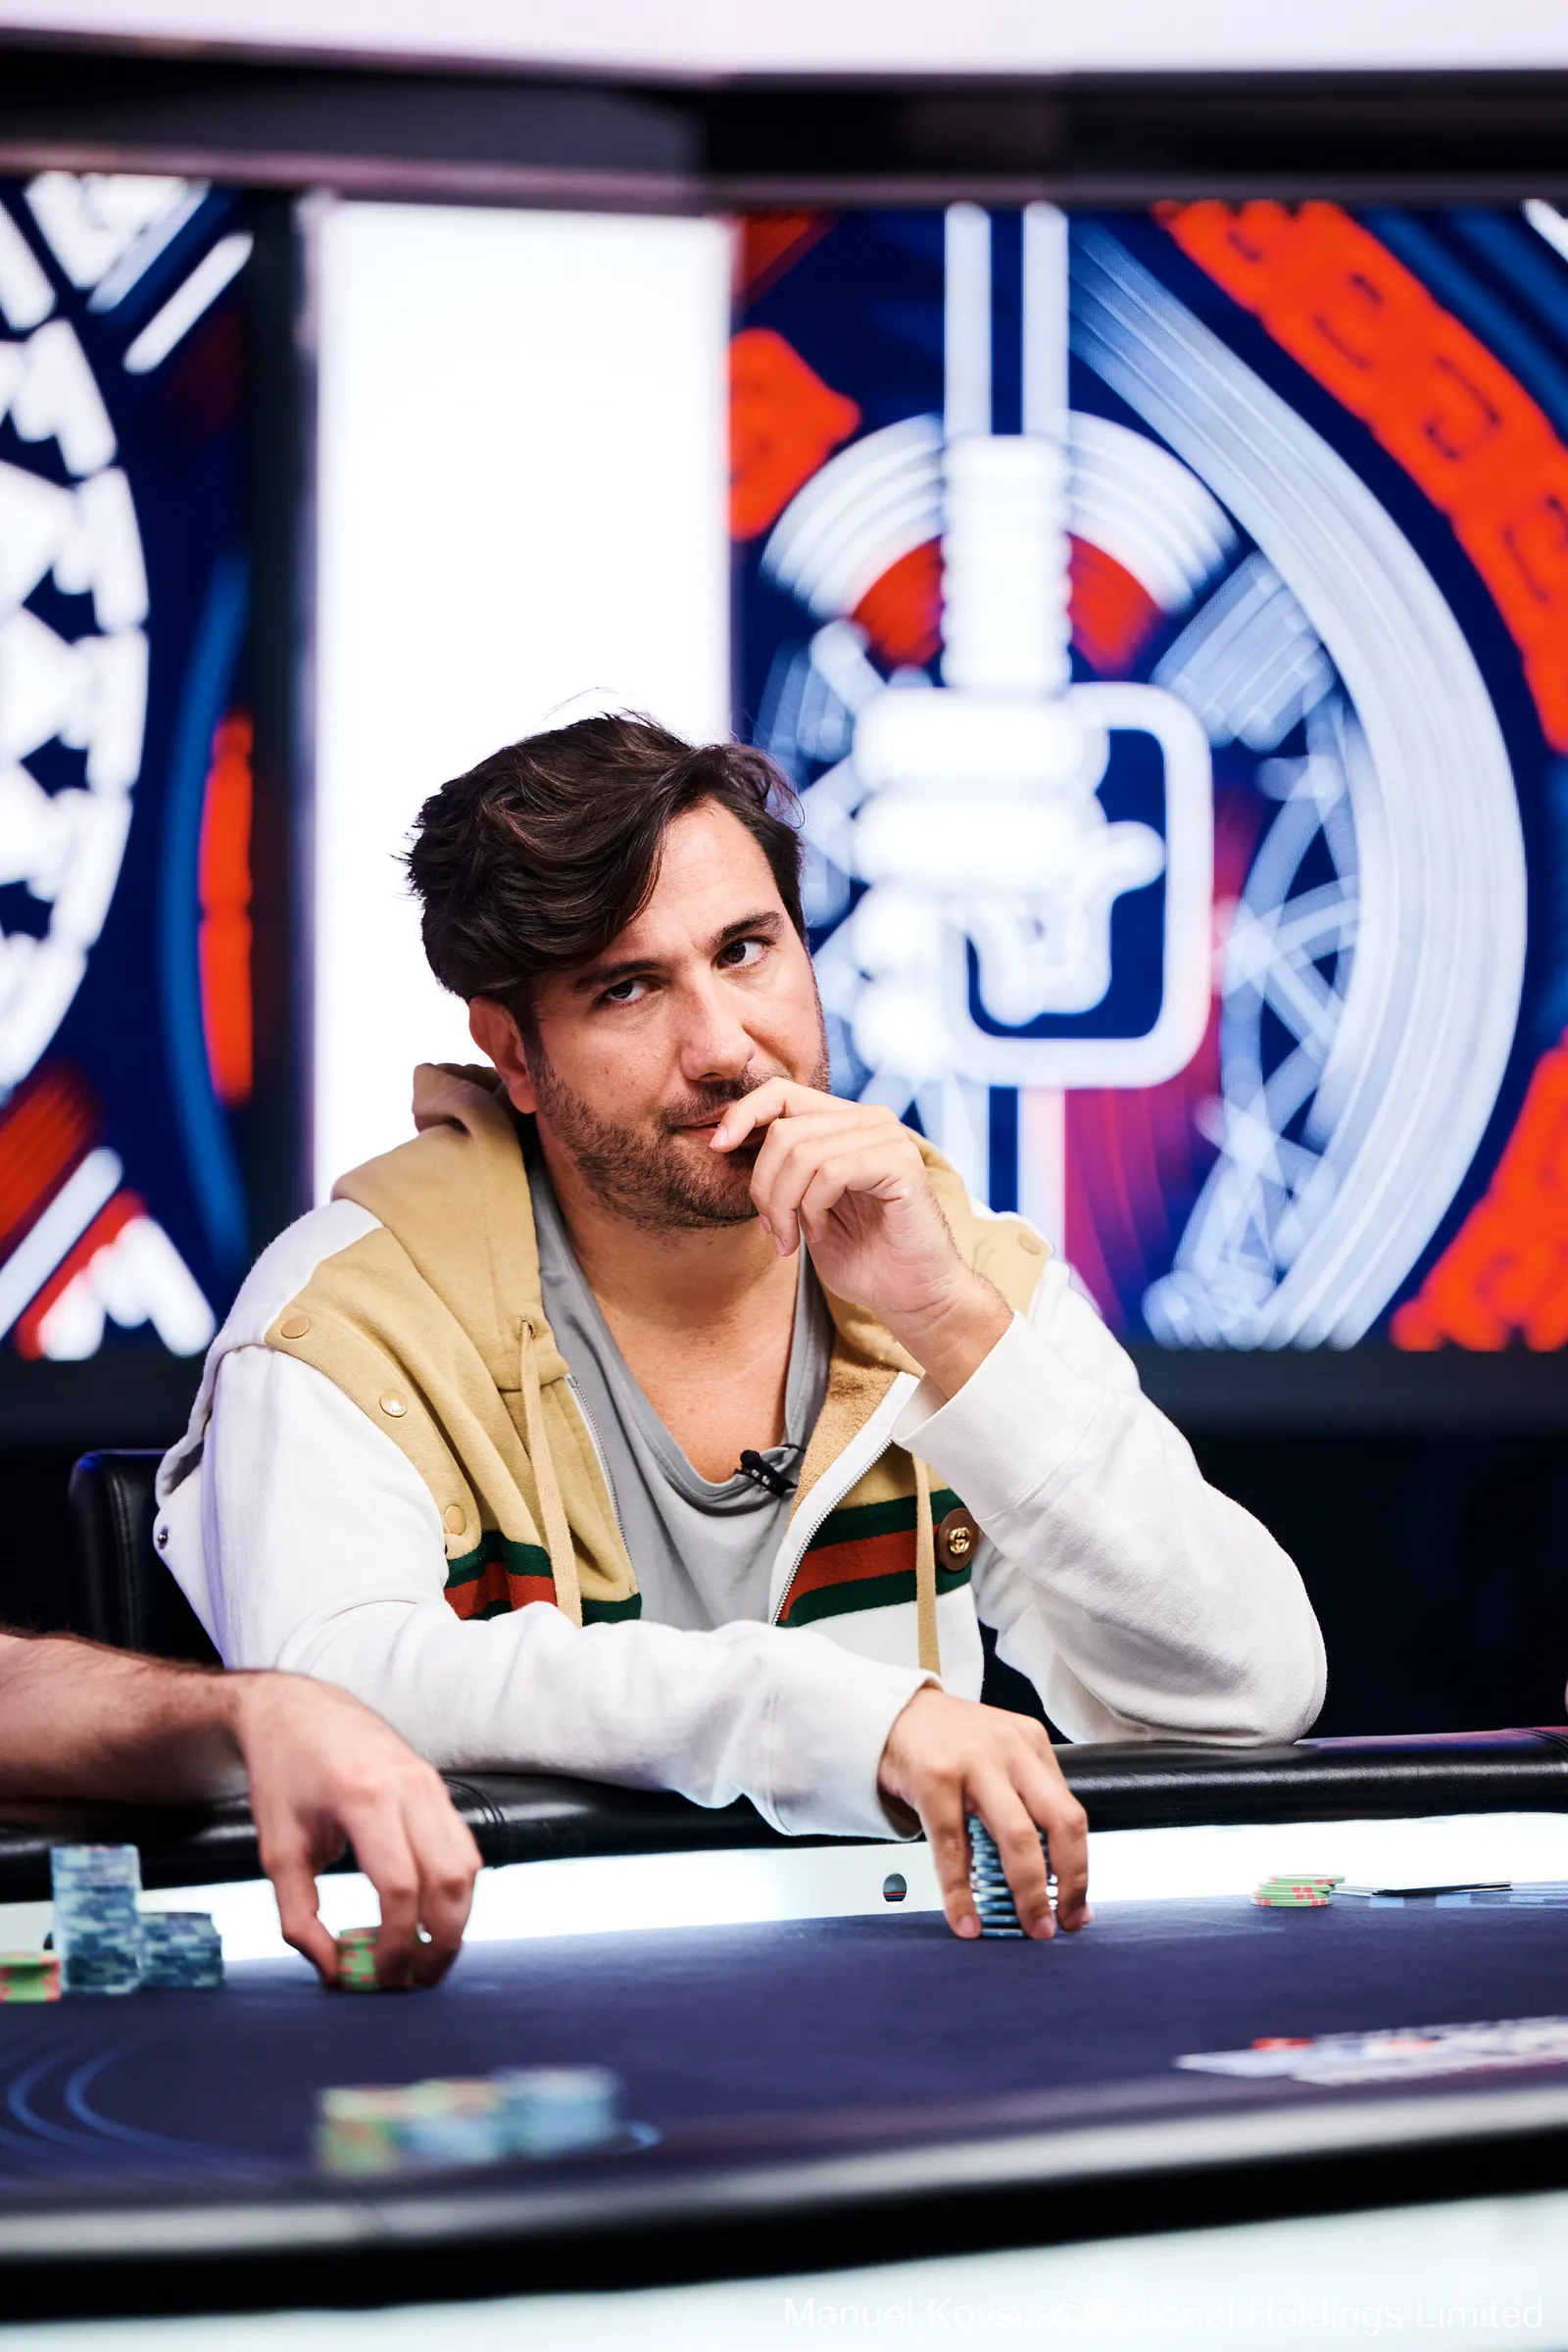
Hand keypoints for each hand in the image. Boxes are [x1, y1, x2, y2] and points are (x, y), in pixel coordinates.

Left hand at [229, 1675, 481, 1988]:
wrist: (299, 1711)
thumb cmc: (282, 1778)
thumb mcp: (276, 1851)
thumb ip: (298, 1916)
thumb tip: (334, 1971)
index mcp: (363, 1797)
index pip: (400, 1886)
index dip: (396, 1942)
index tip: (381, 1978)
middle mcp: (408, 1786)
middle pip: (451, 1879)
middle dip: (440, 1941)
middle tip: (416, 1981)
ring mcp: (430, 1781)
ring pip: (468, 1864)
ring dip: (456, 1919)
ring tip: (426, 1955)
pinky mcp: (437, 1785)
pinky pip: (462, 1846)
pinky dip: (454, 1888)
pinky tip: (429, 1915)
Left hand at [711, 1080, 1010, 1396]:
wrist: (910, 1296)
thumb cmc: (861, 1256)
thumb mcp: (805, 1206)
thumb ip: (781, 1170)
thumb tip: (722, 1139)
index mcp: (845, 1122)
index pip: (781, 1092)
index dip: (742, 1114)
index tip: (716, 1148)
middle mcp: (869, 1119)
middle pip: (784, 1130)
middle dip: (763, 1187)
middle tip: (774, 1231)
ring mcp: (888, 1137)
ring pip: (802, 1152)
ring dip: (785, 1205)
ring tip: (793, 1238)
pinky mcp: (900, 1163)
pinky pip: (831, 1171)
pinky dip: (813, 1208)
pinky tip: (819, 1232)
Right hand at [877, 1688, 1089, 1940]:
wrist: (888, 1712)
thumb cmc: (946, 1741)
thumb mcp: (997, 1753)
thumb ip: (1022, 1796)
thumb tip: (1047, 1869)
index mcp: (1031, 1744)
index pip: (1072, 1812)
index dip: (1080, 1866)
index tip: (1078, 1906)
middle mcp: (1010, 1749)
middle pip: (1060, 1822)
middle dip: (1070, 1881)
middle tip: (1063, 1923)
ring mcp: (973, 1763)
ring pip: (1017, 1836)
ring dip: (1029, 1891)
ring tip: (1030, 1925)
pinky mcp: (933, 1779)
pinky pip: (953, 1848)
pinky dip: (961, 1893)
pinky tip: (966, 1920)